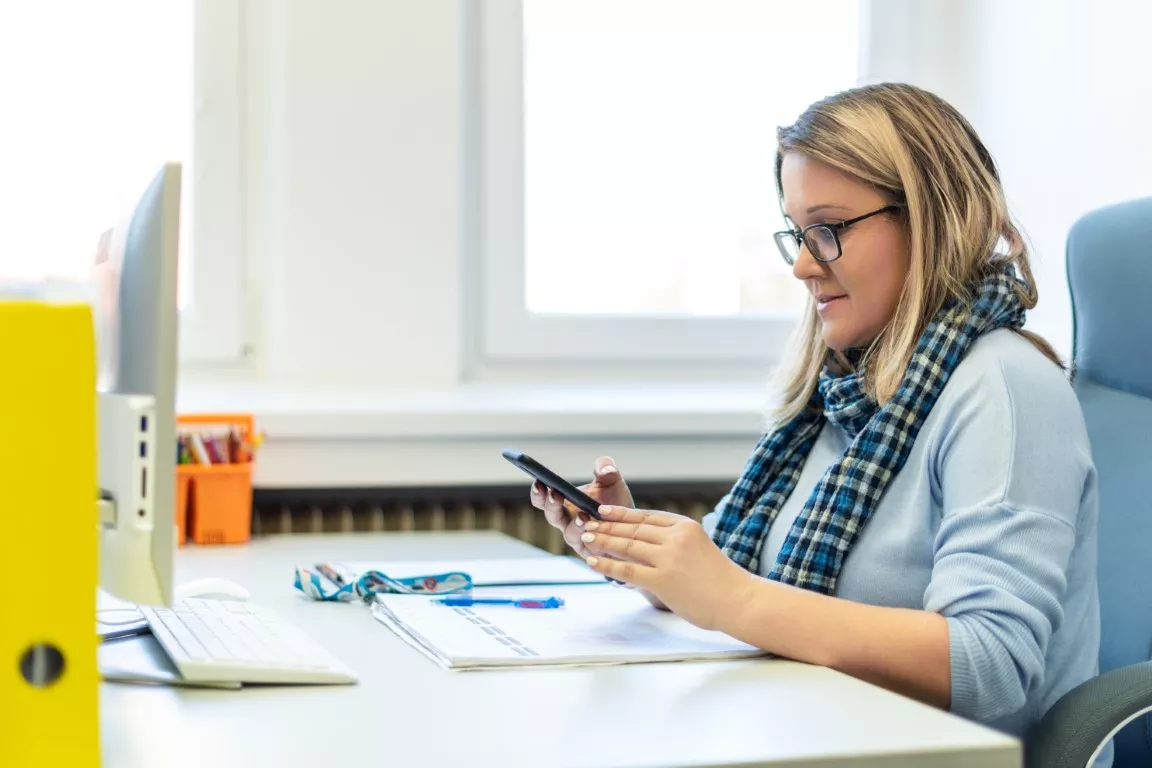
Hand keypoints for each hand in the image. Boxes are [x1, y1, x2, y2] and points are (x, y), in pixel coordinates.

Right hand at [529, 456, 633, 557]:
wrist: (634, 525)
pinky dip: (592, 541)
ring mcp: (579, 538)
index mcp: (564, 503)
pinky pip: (589, 549)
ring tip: (582, 516)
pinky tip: (598, 532)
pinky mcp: (593, 552)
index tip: (539, 481)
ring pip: (570, 534)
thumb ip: (606, 467)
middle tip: (555, 494)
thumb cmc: (616, 502)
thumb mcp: (612, 480)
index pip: (542, 499)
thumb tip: (605, 469)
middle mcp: (567, 522)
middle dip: (551, 505)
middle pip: (552, 516)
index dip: (538, 492)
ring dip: (574, 525)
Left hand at [580, 505, 754, 630]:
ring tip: (586, 537)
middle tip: (586, 523)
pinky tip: (593, 560)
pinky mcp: (662, 580)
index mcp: (686, 526)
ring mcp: (668, 558)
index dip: (622, 514)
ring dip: (603, 540)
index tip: (603, 511)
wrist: (738, 600)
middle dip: (606, 525)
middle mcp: (676, 537)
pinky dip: (607, 564)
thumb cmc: (720, 580)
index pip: (646, 516)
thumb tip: (643, 546)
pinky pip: (627, 569)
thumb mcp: (698, 548)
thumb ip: (673, 544)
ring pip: (627, 545)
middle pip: (633, 528)